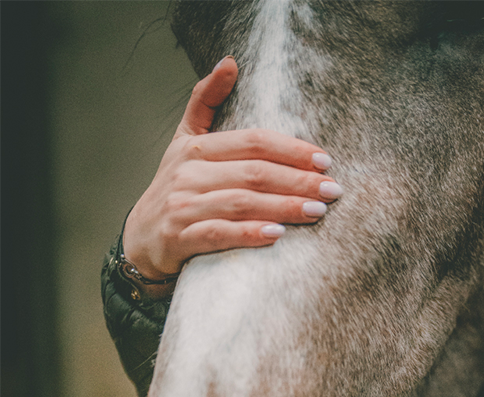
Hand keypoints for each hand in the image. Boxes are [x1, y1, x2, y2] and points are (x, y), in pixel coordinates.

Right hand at [122, 56, 340, 284]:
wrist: (141, 239)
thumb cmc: (176, 189)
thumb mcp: (185, 142)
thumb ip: (205, 103)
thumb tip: (230, 62)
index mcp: (196, 148)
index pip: (253, 142)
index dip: (291, 150)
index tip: (325, 160)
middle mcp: (189, 174)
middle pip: (253, 173)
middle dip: (298, 181)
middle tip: (333, 189)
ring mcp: (183, 206)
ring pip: (241, 203)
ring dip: (283, 207)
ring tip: (317, 211)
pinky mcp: (179, 237)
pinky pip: (219, 234)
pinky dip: (249, 234)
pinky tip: (277, 235)